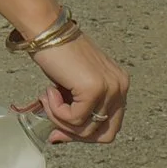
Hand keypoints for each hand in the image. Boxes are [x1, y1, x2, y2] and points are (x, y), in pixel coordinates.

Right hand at [34, 29, 127, 144]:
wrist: (46, 29)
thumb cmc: (56, 53)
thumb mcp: (75, 86)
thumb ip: (79, 109)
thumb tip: (60, 137)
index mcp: (120, 85)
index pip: (111, 127)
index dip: (85, 136)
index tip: (60, 133)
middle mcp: (120, 86)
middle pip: (105, 134)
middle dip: (76, 134)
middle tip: (54, 128)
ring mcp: (110, 87)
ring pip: (87, 129)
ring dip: (60, 119)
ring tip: (48, 99)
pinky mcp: (94, 89)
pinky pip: (74, 119)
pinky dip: (57, 111)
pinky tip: (49, 91)